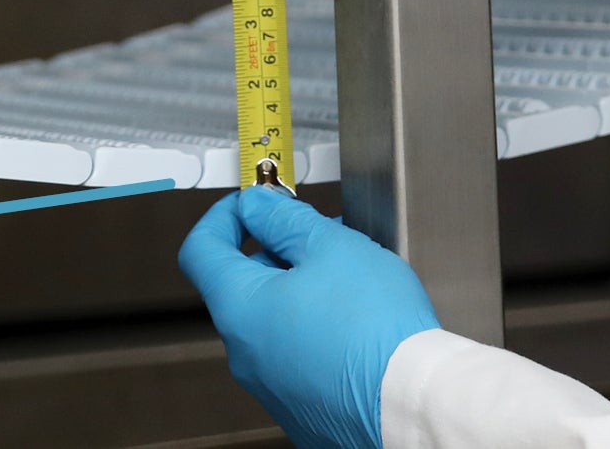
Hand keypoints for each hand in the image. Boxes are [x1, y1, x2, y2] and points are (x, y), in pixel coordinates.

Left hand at [179, 184, 441, 448]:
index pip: (200, 250)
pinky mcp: (300, 406)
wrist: (409, 403)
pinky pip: (294, 354)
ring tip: (349, 277)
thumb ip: (284, 220)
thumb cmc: (374, 329)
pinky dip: (314, 327)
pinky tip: (354, 320)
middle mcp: (245, 354)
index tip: (252, 204)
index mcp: (240, 309)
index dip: (223, 216)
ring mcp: (270, 385)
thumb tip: (256, 206)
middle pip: (241, 285)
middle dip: (277, 251)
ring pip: (272, 320)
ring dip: (300, 288)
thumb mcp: (330, 247)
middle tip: (319, 235)